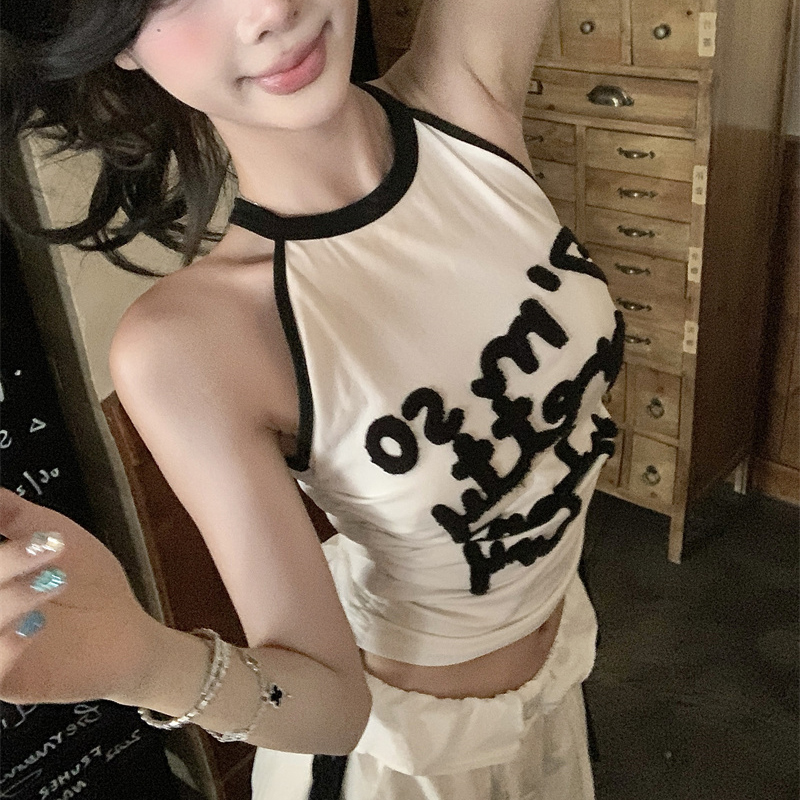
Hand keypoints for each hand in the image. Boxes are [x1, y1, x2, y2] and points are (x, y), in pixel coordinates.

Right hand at [0, 488, 155, 705]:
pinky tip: (35, 627)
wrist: (125, 629)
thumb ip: (11, 513)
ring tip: (56, 580)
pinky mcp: (4, 683)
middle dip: (5, 563)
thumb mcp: (49, 533)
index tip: (11, 532)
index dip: (0, 556)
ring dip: (9, 600)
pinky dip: (3, 647)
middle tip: (48, 547)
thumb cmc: (84, 580)